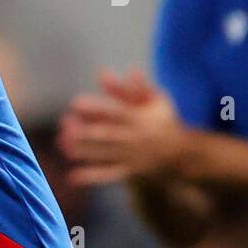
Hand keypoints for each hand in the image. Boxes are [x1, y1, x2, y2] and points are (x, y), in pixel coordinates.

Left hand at [59, 67, 189, 185]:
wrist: (184, 154)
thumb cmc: (165, 121)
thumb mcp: (158, 102)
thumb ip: (139, 88)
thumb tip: (127, 70)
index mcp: (140, 119)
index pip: (115, 112)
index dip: (96, 108)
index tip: (75, 102)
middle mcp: (136, 138)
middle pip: (108, 135)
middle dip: (86, 132)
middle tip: (65, 127)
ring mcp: (133, 156)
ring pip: (105, 154)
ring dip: (84, 151)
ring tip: (62, 145)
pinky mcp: (131, 171)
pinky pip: (109, 175)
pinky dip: (92, 176)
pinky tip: (72, 177)